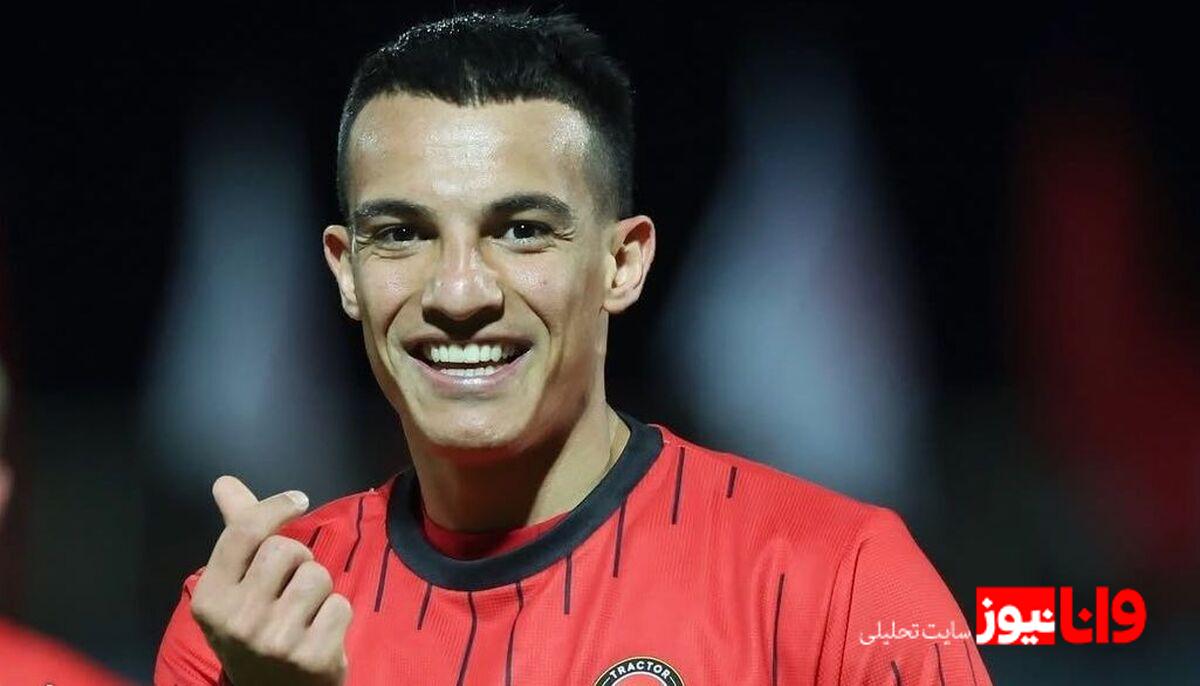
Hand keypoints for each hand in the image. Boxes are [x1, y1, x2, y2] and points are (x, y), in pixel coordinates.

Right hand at [190, 476, 351, 684]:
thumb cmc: (255, 630)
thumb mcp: (234, 590)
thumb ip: (237, 534)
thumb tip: (225, 482)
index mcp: (210, 599)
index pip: (243, 533)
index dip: (274, 508)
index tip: (297, 500)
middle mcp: (237, 621)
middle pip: (286, 550)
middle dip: (298, 560)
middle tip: (289, 587)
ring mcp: (274, 642)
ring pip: (318, 575)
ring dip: (320, 589)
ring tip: (304, 614)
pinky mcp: (311, 657)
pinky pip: (341, 605)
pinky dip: (337, 615)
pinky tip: (319, 635)